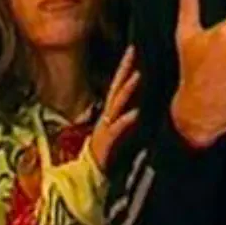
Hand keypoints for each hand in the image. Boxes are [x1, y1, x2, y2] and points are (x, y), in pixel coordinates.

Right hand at [90, 45, 140, 170]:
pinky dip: (126, 121)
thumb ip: (125, 115)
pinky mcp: (106, 142)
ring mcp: (105, 127)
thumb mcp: (115, 128)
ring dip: (127, 89)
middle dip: (124, 69)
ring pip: (116, 104)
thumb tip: (139, 103)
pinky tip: (135, 113)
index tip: (134, 49)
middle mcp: (107, 115)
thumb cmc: (104, 151)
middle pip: (116, 87)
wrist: (87, 175)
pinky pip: (117, 130)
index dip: (125, 67)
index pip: (118, 84)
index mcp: (110, 112)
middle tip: (133, 52)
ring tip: (137, 76)